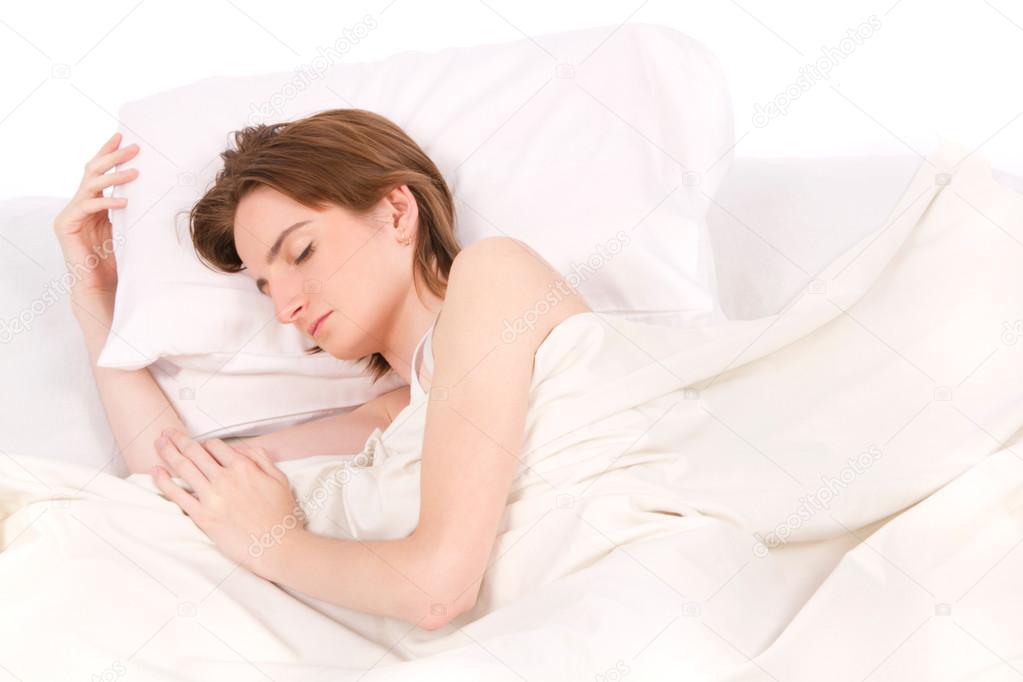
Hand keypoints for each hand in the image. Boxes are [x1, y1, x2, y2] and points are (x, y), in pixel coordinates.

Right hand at [52, 131, 139, 302]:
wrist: (99, 285)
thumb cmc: (115, 260)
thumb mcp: (126, 228)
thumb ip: (130, 210)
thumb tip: (152, 191)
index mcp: (92, 203)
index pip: (98, 171)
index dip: (108, 153)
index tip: (122, 137)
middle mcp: (79, 204)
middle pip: (92, 172)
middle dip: (112, 157)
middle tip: (134, 147)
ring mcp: (70, 214)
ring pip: (90, 185)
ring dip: (113, 176)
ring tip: (135, 172)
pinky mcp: (66, 225)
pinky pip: (87, 206)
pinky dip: (107, 201)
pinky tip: (125, 201)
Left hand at [151, 428, 306, 576]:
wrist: (277, 545)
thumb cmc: (281, 514)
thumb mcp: (279, 479)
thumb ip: (261, 459)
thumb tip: (242, 450)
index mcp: (244, 467)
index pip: (216, 446)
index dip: (206, 443)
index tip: (199, 444)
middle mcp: (225, 478)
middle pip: (195, 452)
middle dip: (179, 439)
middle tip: (168, 432)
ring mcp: (212, 497)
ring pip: (184, 468)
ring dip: (169, 452)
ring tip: (159, 442)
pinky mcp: (203, 516)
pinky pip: (178, 495)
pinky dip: (164, 481)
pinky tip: (156, 471)